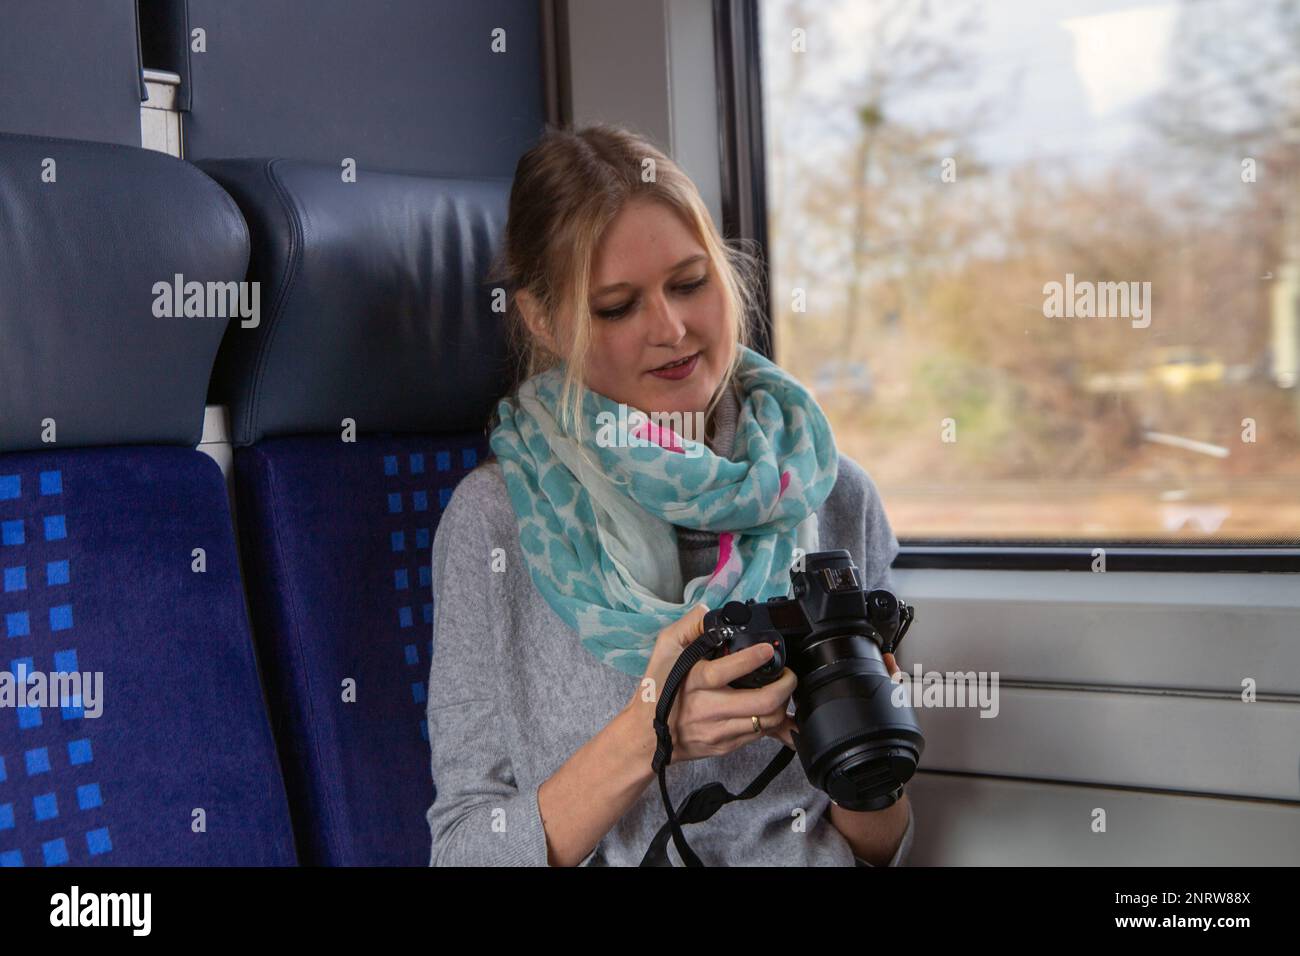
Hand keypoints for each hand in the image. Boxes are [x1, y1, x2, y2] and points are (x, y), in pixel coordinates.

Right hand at [627, 604, 797, 762]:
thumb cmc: (655, 690)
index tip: (768, 650)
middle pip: (761, 702)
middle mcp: (709, 708)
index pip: (728, 670)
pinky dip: (770, 721)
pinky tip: (770, 709)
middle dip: (785, 686)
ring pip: (766, 722)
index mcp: (695, 681)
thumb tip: (711, 613)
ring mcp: (718, 731)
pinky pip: (758, 736)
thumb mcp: (664, 648)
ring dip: (782, 705)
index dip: (753, 658)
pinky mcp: (725, 746)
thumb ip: (688, 625)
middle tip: (788, 674)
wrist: (645, 736)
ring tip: (781, 690)